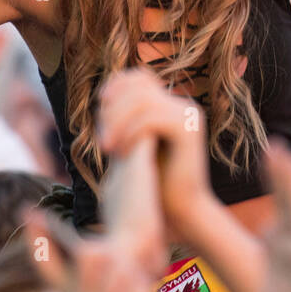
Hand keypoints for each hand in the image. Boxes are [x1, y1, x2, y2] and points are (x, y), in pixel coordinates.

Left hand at [96, 68, 211, 238]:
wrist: (181, 215)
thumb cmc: (155, 186)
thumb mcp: (133, 146)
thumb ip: (125, 121)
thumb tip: (104, 97)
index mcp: (172, 106)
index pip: (140, 76)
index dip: (116, 85)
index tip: (100, 109)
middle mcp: (183, 106)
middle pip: (138, 86)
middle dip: (113, 109)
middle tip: (102, 140)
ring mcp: (189, 115)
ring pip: (143, 100)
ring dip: (118, 122)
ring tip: (106, 149)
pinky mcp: (190, 130)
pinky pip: (151, 118)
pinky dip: (130, 133)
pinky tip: (120, 153)